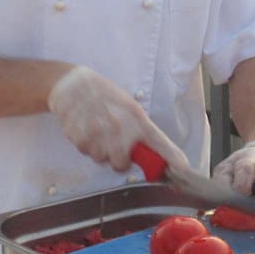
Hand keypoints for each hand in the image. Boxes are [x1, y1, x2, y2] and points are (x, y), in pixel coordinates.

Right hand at [47, 66, 188, 172]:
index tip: (183, 169)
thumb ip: (142, 130)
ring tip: (97, 130)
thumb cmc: (104, 94)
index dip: (171, 158)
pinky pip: (85, 152)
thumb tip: (155, 153)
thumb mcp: (129, 106)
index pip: (158, 142)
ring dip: (99, 150)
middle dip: (117, 158)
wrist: (72, 84)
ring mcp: (98, 132)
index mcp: (135, 117)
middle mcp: (119, 127)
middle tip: (113, 143)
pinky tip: (85, 128)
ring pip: (101, 159)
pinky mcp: (79, 136)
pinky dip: (85, 144)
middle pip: (121, 164)